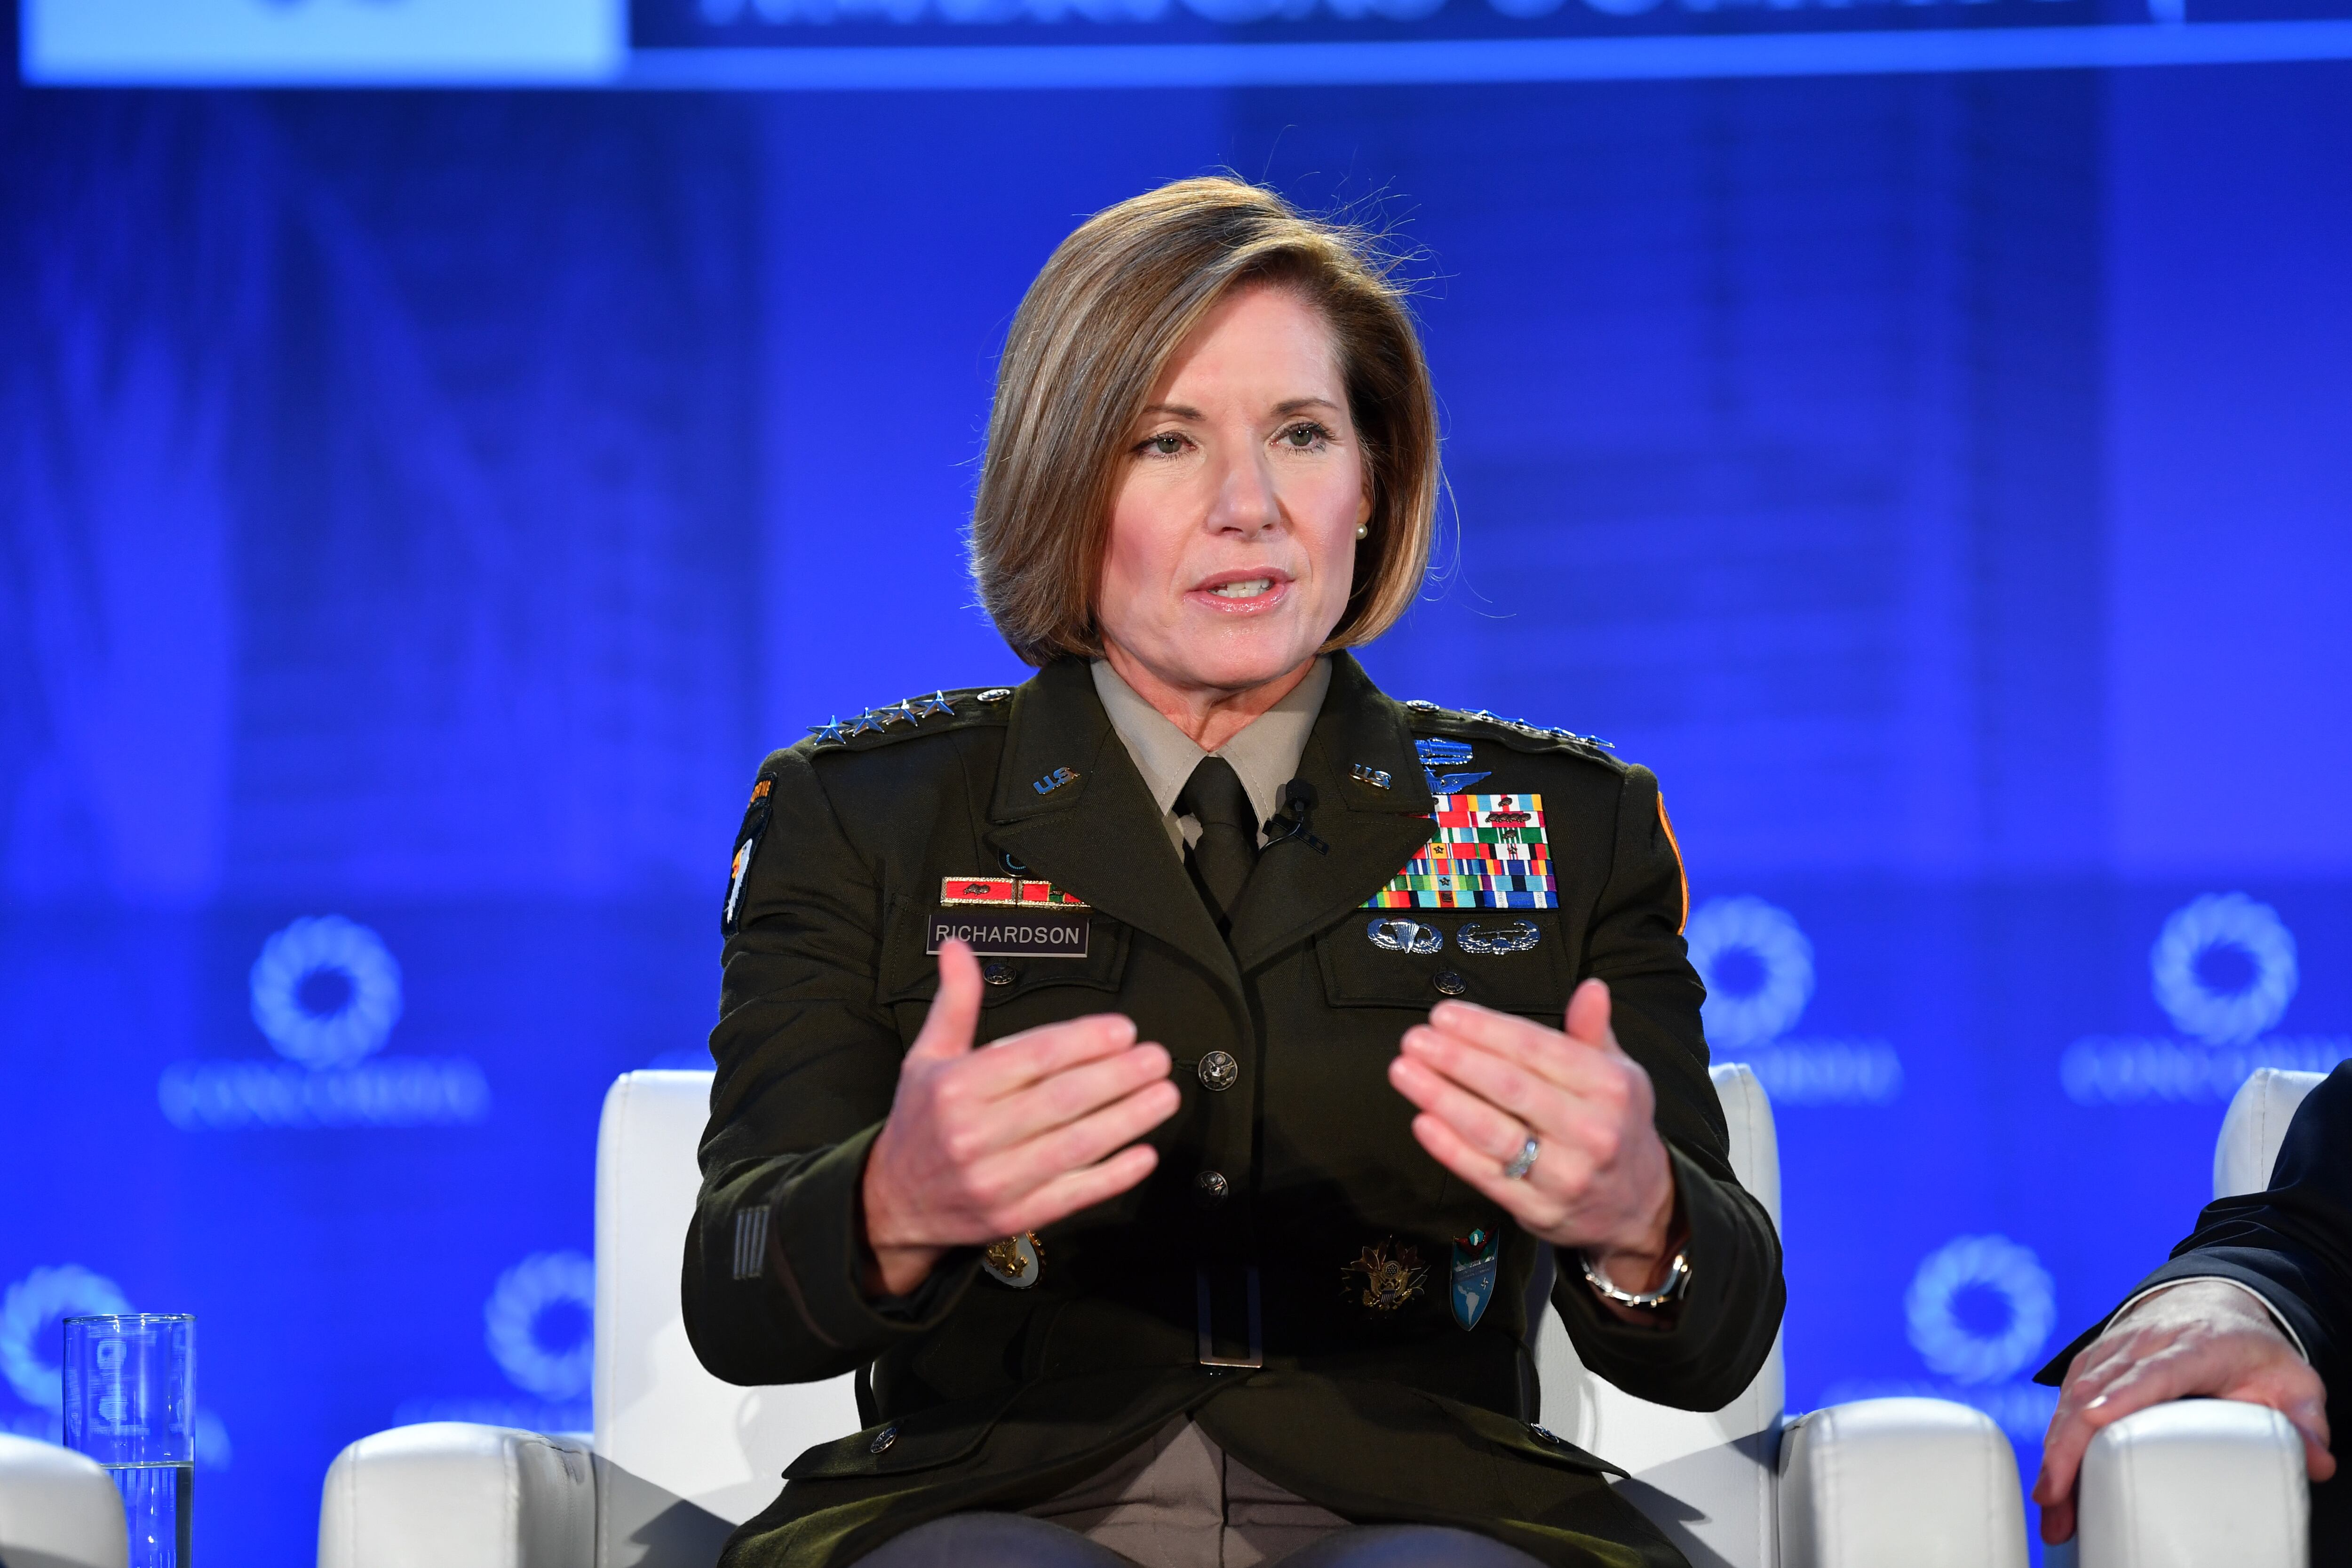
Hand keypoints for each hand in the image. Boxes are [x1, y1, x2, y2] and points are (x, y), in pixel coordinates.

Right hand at [860, 941, 1180, 1296]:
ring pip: (1075, 1145)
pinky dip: (1113, 1175)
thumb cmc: (920, 1123)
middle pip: (1062, 1099)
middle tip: (1156, 1058)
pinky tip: (1144, 1154)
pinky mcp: (1013, 1217)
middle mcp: (973, 1134)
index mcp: (955, 1087)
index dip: (1085, 1042)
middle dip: (1118, 1076)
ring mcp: (995, 1180)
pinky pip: (1072, 1195)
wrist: (892, 1202)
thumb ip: (954, 1002)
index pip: (1033, 1057)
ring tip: (1163, 1095)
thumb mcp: (927, 1057)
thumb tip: (957, 948)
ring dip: (1128, 1119)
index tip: (1123, 1030)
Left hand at [1387, 979, 1678, 1315]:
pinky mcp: (1539, 1209)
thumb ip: (1592, 1032)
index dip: (1486, 1030)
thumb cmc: (1615, 1125)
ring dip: (1442, 1099)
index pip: (1538, 1049)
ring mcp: (1565, 1175)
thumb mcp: (1618, 1074)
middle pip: (1512, 1088)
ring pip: (1494, 1133)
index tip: (1443, 1015)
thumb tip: (1591, 987)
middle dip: (1457, 1060)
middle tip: (1415, 1039)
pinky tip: (1421, 1121)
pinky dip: (1451, 1149)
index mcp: (1611, 1087)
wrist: (1638, 1207)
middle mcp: (1592, 1131)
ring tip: (1404, 1072)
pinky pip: (1487, 1175)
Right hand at [2034, 1278, 2332, 1542]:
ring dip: (2053, 1449)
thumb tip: (2318, 1463)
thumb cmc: (2251, 1350)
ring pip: (2070, 1395)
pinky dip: (2053, 1437)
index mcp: (2195, 1345)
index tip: (2094, 1420)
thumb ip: (2307, 1421)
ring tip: (2050, 1502)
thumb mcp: (2294, 1380)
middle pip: (2095, 1389)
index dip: (2123, 1394)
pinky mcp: (2091, 1361)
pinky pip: (2064, 1397)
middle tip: (2056, 1497)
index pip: (2153, 1370)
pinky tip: (2051, 1477)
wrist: (2211, 1301)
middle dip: (2067, 1443)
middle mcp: (2143, 1343)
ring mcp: (2111, 1349)